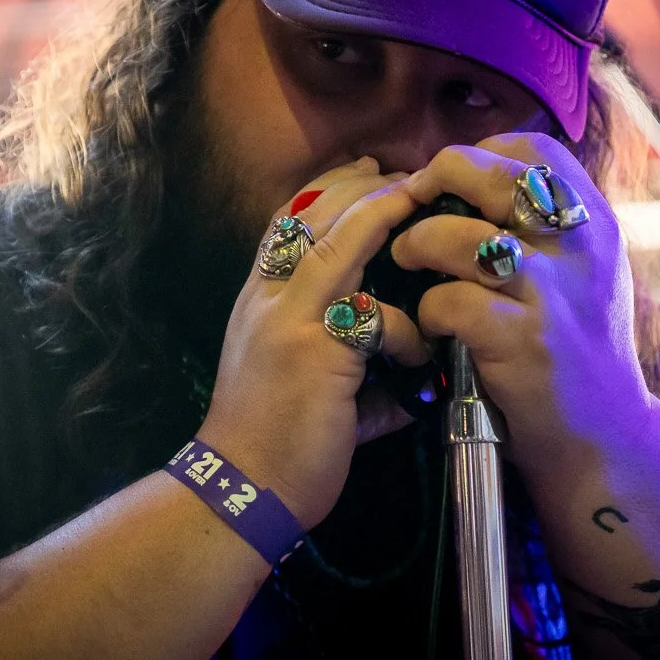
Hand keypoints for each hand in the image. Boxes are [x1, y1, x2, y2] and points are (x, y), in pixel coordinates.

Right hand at [199, 159, 427, 526]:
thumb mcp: (303, 383)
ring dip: (381, 214)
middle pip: (312, 214)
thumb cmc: (274, 446)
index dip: (328, 188)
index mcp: (258, 301)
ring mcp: (288, 320)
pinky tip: (418, 353)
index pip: (286, 219)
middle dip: (362, 185)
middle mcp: (266, 299)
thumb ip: (347, 362)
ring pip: (337, 241)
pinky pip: (373, 315)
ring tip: (418, 201)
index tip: (367, 169)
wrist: (240, 490)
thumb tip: (406, 375)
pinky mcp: (315, 352)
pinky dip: (405, 328)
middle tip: (405, 173)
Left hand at [395, 134, 654, 478]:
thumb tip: (472, 174)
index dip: (480, 152)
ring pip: (458, 236)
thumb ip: (545, 225)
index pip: (534, 150)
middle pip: (492, 176)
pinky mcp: (523, 341)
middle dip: (437, 181)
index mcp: (595, 222)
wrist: (604, 435)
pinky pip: (449, 301)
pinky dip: (426, 309)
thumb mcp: (583, 272)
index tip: (451, 180)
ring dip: (417, 245)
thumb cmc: (576, 348)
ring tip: (408, 261)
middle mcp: (580, 247)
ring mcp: (552, 293)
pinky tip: (431, 323)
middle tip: (411, 205)